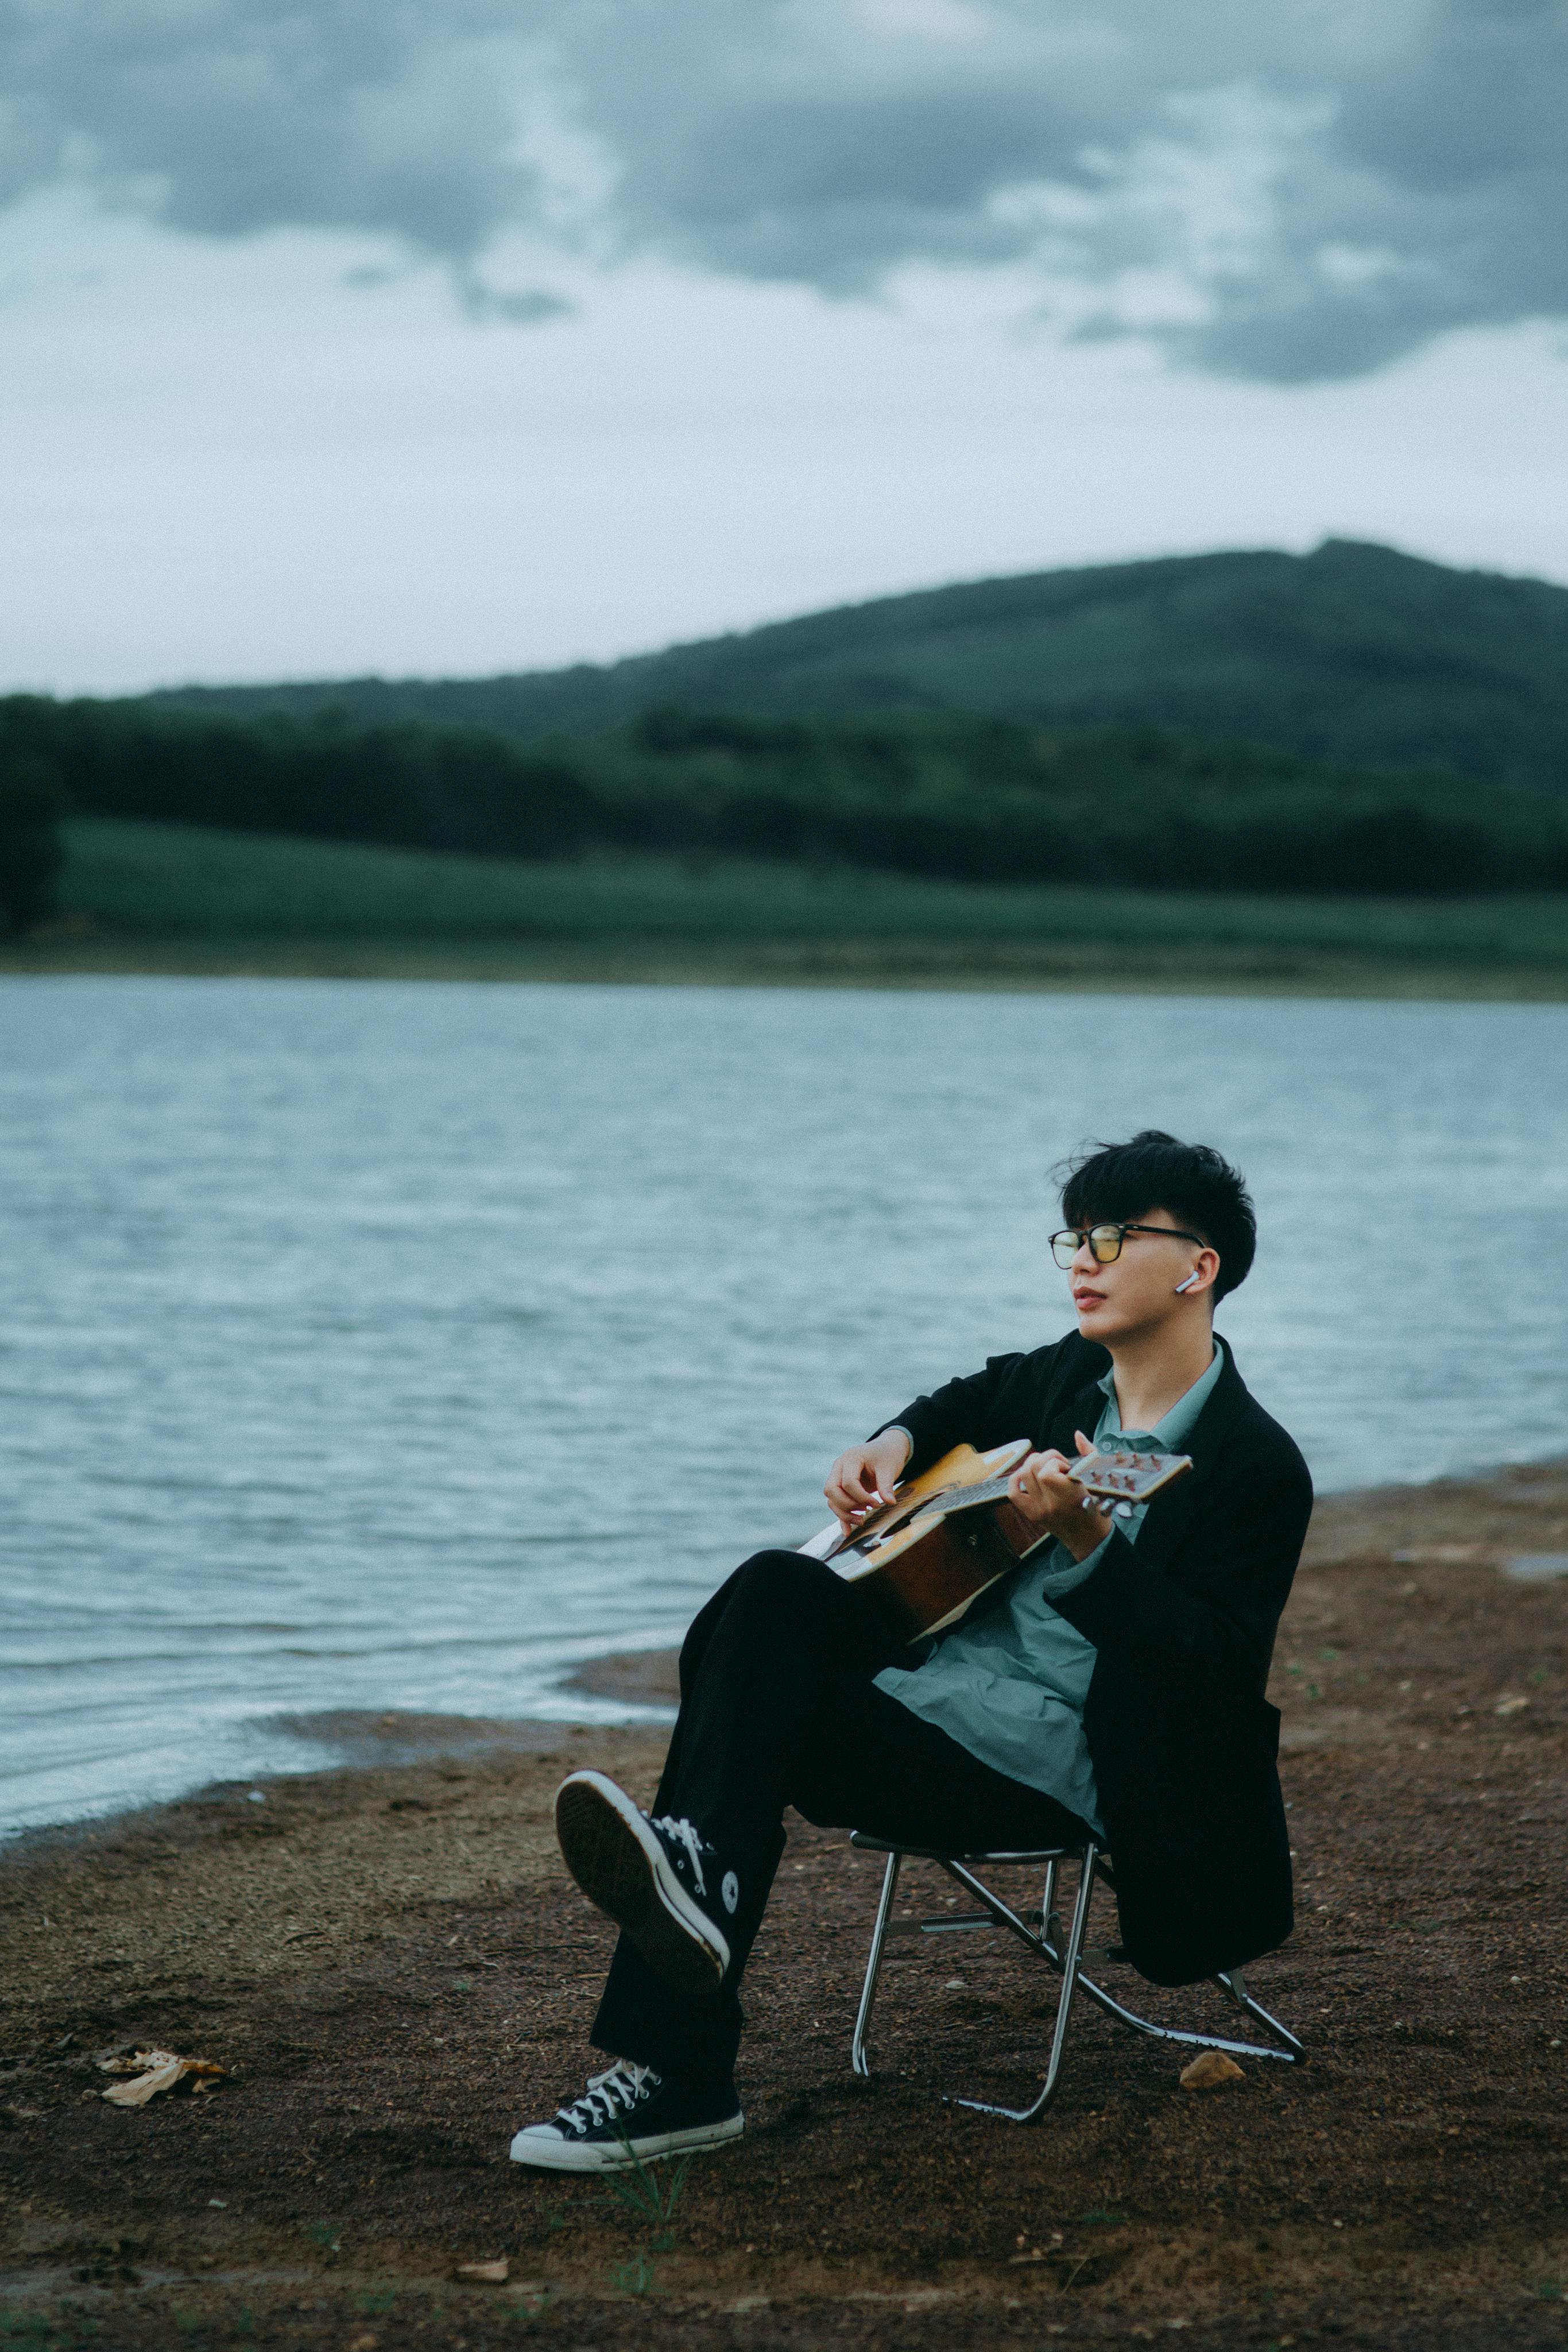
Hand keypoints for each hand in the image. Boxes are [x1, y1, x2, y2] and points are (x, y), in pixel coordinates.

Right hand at [825, 1431, 911, 1532]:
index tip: (878, 1504)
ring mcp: (837, 1476)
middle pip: (831, 1490)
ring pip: (831, 1499)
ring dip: (844, 1513)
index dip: (861, 1497)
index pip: (848, 1482)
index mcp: (850, 1458)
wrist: (885, 1449)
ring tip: (862, 1520)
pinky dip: (841, 1517)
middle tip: (866, 1512)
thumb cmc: (887, 1455)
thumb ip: (886, 1484)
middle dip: (847, 1505)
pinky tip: (848, 1531)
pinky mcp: (841, 1487)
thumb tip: (889, 1502)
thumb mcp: (889, 1467)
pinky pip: (836, 1504)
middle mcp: (839, 1467)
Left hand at [1007, 1431, 1112, 1561]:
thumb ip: (1088, 1454)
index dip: (1055, 1461)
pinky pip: (1013, 1493)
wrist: (1090, 1538)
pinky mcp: (1032, 1514)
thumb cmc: (1098, 1508)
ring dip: (1033, 1465)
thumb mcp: (1098, 1480)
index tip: (1067, 1467)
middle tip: (1058, 1466)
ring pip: (1023, 1476)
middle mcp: (1051, 1504)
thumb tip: (1077, 1434)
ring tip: (1047, 1469)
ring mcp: (1039, 1510)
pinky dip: (1016, 1479)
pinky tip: (1028, 1477)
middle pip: (1033, 1468)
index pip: (1047, 1471)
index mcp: (1070, 1496)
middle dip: (1045, 1459)